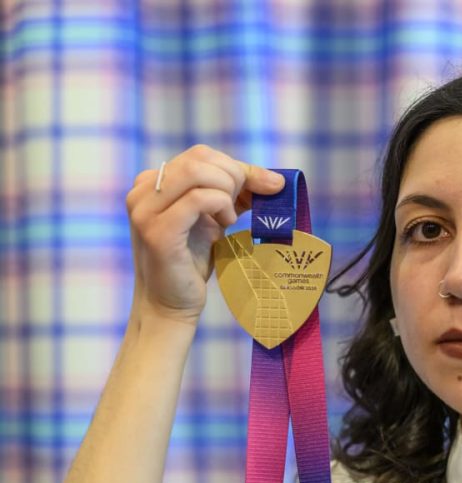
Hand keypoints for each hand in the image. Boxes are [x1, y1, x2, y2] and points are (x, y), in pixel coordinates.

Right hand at [125, 144, 285, 323]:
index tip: (255, 190)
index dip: (234, 167)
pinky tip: (225, 225)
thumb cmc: (193, 260)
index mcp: (152, 182)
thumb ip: (236, 194)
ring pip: (196, 171)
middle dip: (232, 177)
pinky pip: (198, 199)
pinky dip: (221, 206)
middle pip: (199, 158)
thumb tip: (276, 180)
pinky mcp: (157, 231)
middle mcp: (142, 191)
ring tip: (229, 217)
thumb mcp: (214, 218)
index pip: (200, 155)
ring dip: (225, 191)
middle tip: (241, 206)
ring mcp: (145, 210)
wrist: (171, 304)